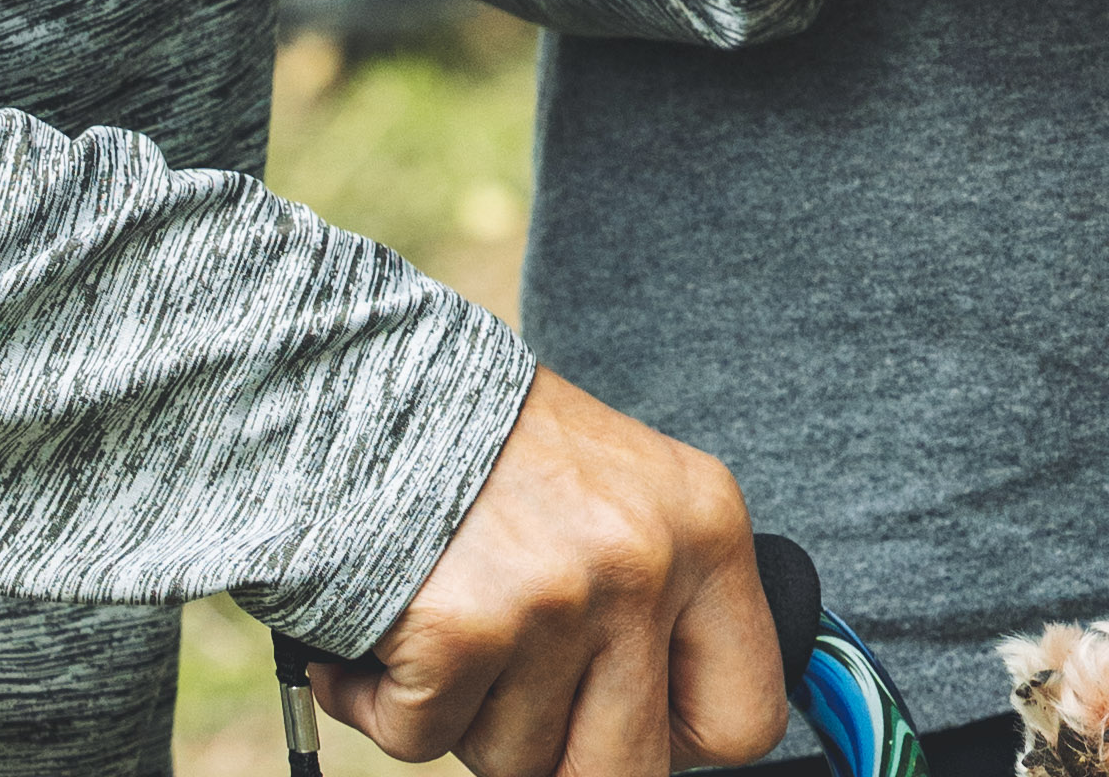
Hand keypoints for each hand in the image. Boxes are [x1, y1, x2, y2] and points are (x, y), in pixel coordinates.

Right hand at [316, 362, 782, 776]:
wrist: (364, 372)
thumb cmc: (494, 447)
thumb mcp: (624, 495)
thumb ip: (662, 603)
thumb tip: (671, 742)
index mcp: (706, 525)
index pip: (744, 720)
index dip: (676, 740)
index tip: (625, 714)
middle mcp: (644, 562)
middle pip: (629, 772)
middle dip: (561, 754)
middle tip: (515, 689)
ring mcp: (556, 600)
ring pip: (516, 765)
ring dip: (467, 715)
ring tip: (448, 615)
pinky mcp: (460, 631)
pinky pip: (421, 742)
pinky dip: (383, 702)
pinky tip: (384, 629)